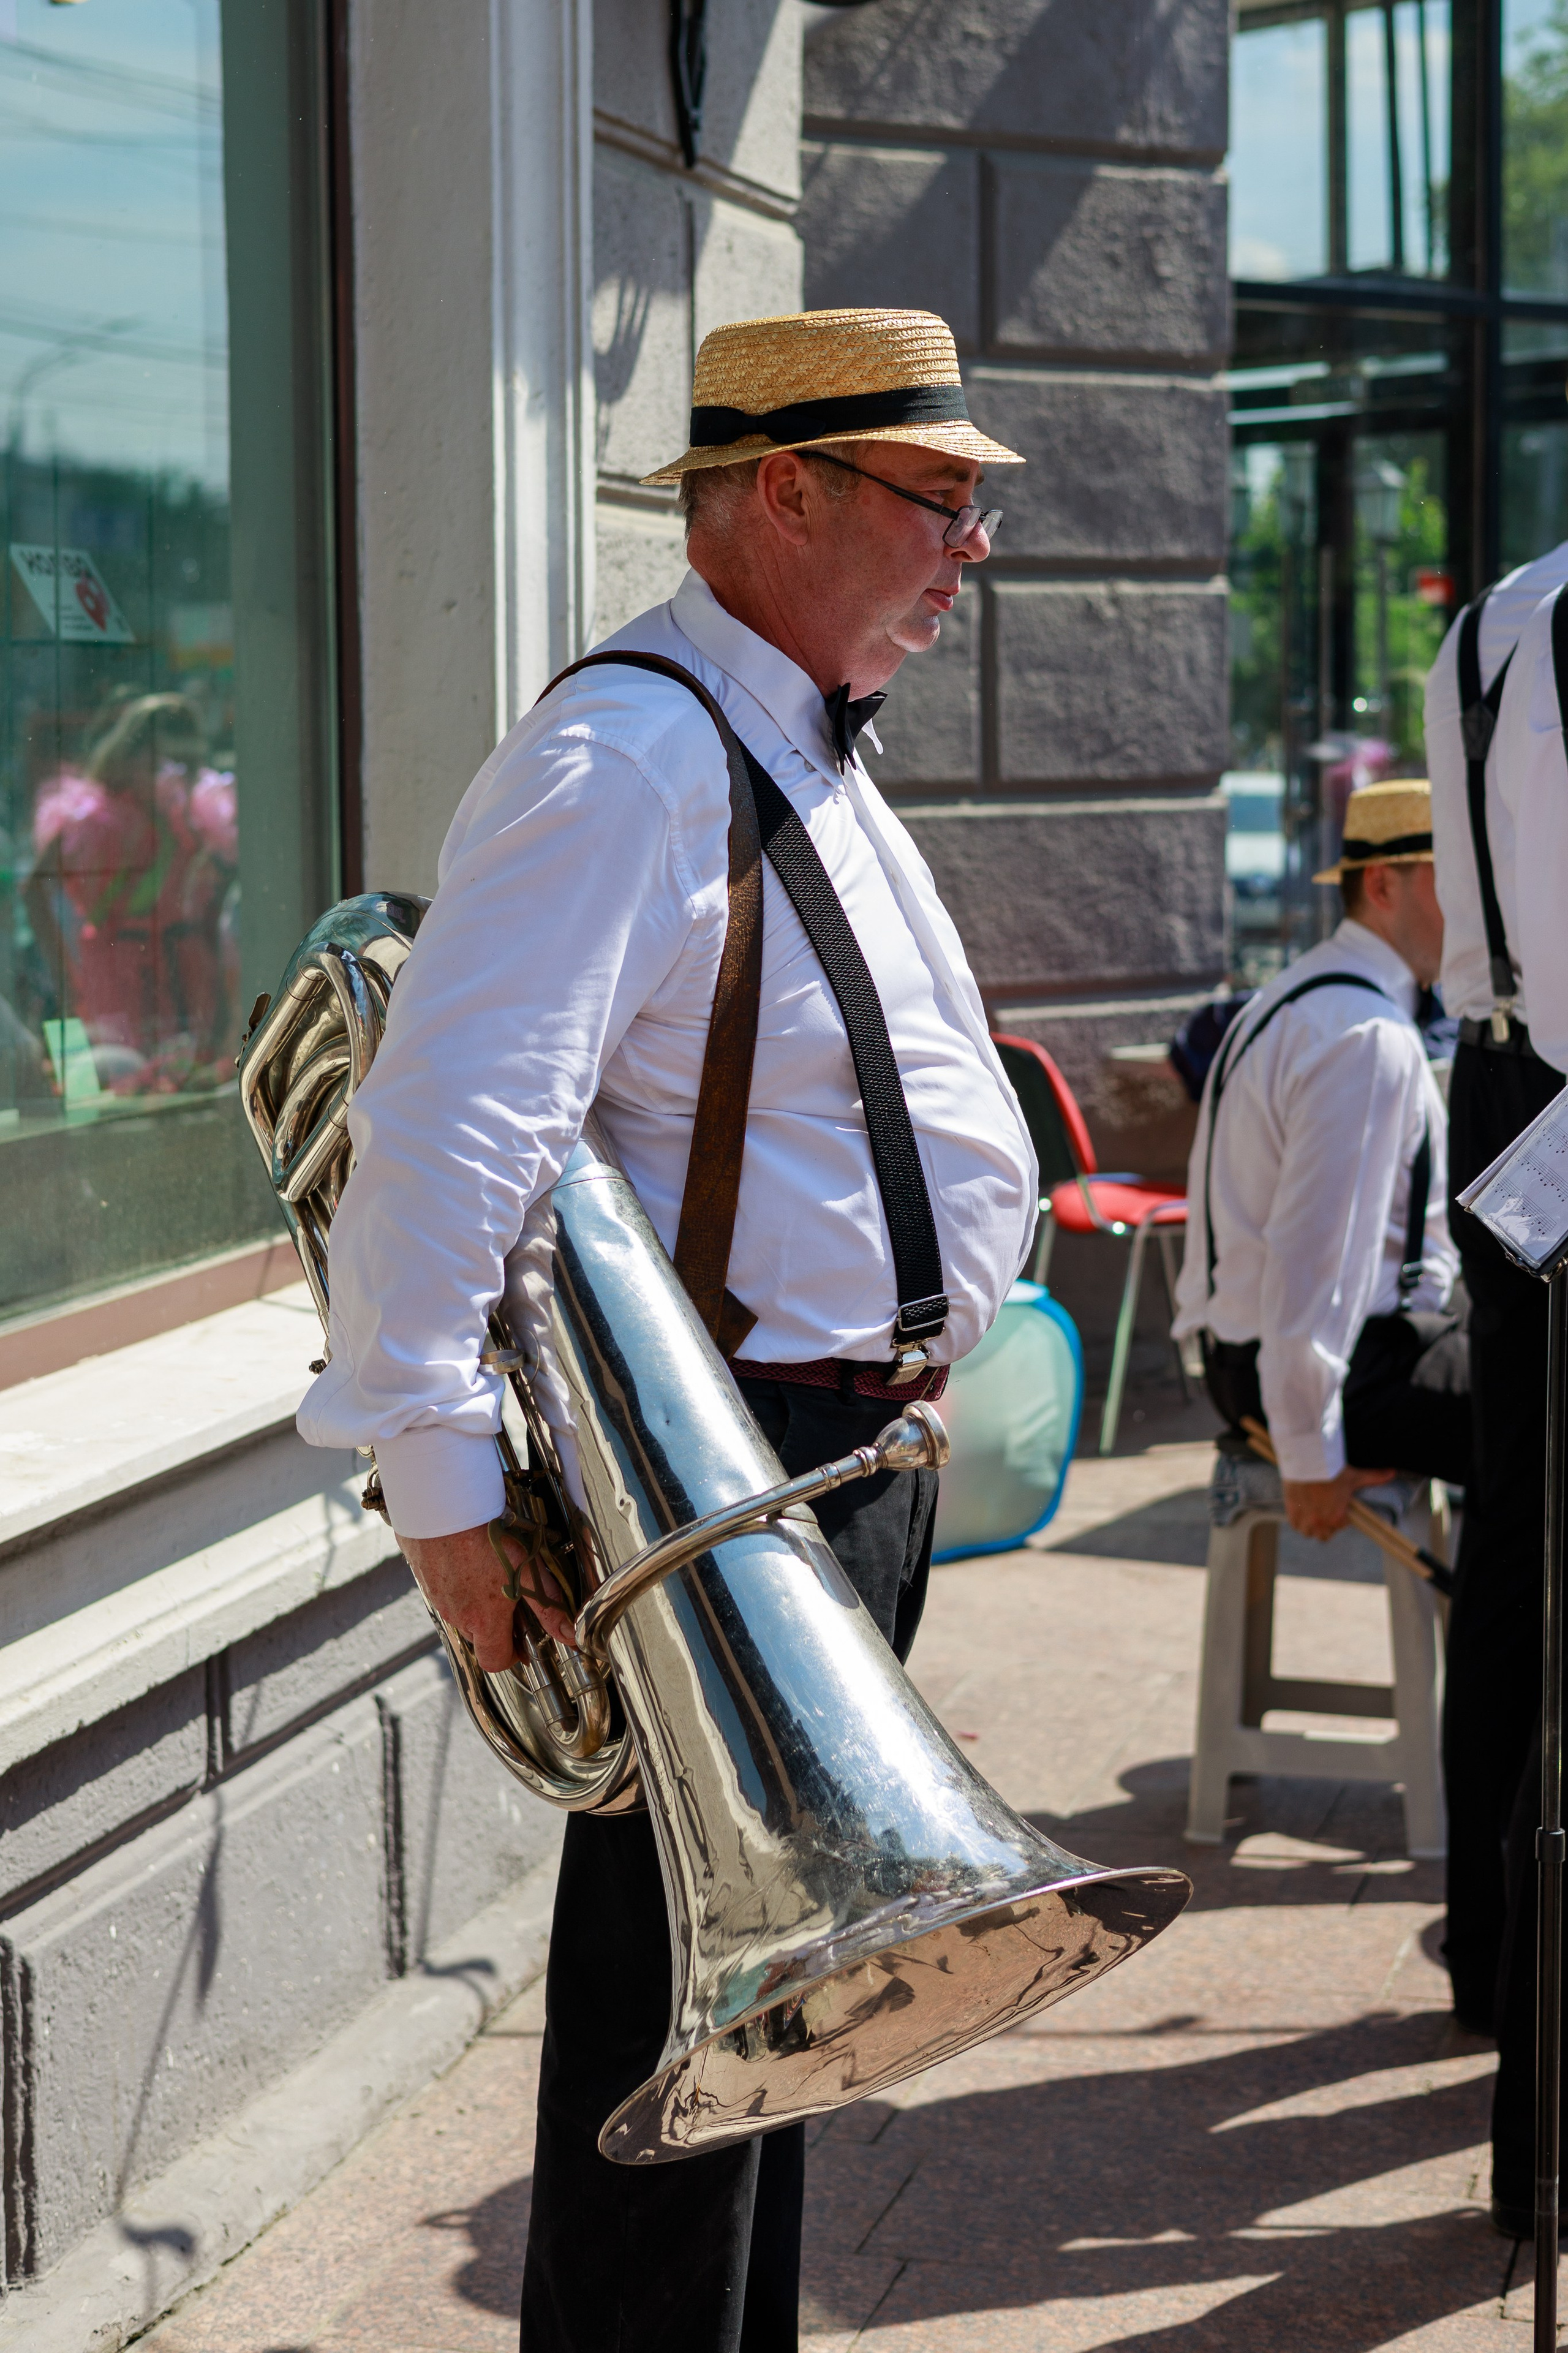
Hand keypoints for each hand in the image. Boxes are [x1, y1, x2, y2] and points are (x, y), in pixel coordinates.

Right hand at [397, 1523, 576, 1668]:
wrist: (444, 1505)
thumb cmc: (489, 1537)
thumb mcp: (529, 1569)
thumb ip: (548, 1606)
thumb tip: (569, 1634)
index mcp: (483, 1620)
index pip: (494, 1662)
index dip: (511, 1656)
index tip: (522, 1640)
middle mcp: (457, 1616)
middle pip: (479, 1637)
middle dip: (496, 1625)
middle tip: (511, 1597)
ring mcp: (437, 1598)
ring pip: (460, 1614)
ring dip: (476, 1603)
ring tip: (490, 1571)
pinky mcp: (423, 1579)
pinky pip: (444, 1592)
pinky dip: (458, 1585)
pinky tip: (469, 1559)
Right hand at [1281, 1465, 1395, 1541]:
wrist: (1307, 1462)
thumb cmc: (1332, 1470)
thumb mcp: (1354, 1475)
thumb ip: (1373, 1477)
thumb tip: (1392, 1473)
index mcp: (1337, 1517)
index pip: (1340, 1527)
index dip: (1340, 1519)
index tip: (1338, 1509)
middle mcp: (1321, 1522)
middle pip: (1324, 1536)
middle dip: (1326, 1527)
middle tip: (1325, 1513)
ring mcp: (1305, 1519)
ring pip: (1308, 1533)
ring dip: (1311, 1527)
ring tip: (1312, 1515)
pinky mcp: (1292, 1512)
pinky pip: (1295, 1525)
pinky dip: (1298, 1521)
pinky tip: (1301, 1512)